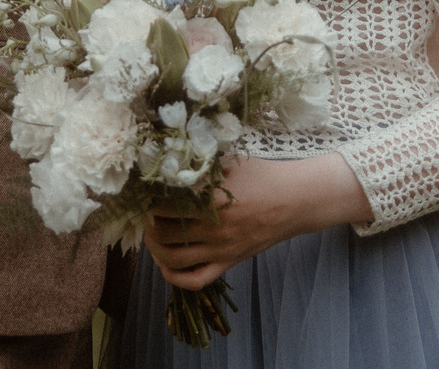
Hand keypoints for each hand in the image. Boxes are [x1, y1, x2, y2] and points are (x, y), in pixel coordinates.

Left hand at [144, 154, 370, 290]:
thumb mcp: (230, 162)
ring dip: (155, 250)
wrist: (294, 200)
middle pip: (164, 234)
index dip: (149, 201)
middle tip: (146, 215)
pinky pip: (196, 280)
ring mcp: (220, 249)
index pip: (165, 206)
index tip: (144, 195)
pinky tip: (166, 264)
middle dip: (148, 225)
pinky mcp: (228, 262)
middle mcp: (213, 228)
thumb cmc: (262, 176)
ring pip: (174, 260)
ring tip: (152, 237)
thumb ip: (202, 163)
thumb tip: (170, 157)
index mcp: (212, 200)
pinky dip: (175, 277)